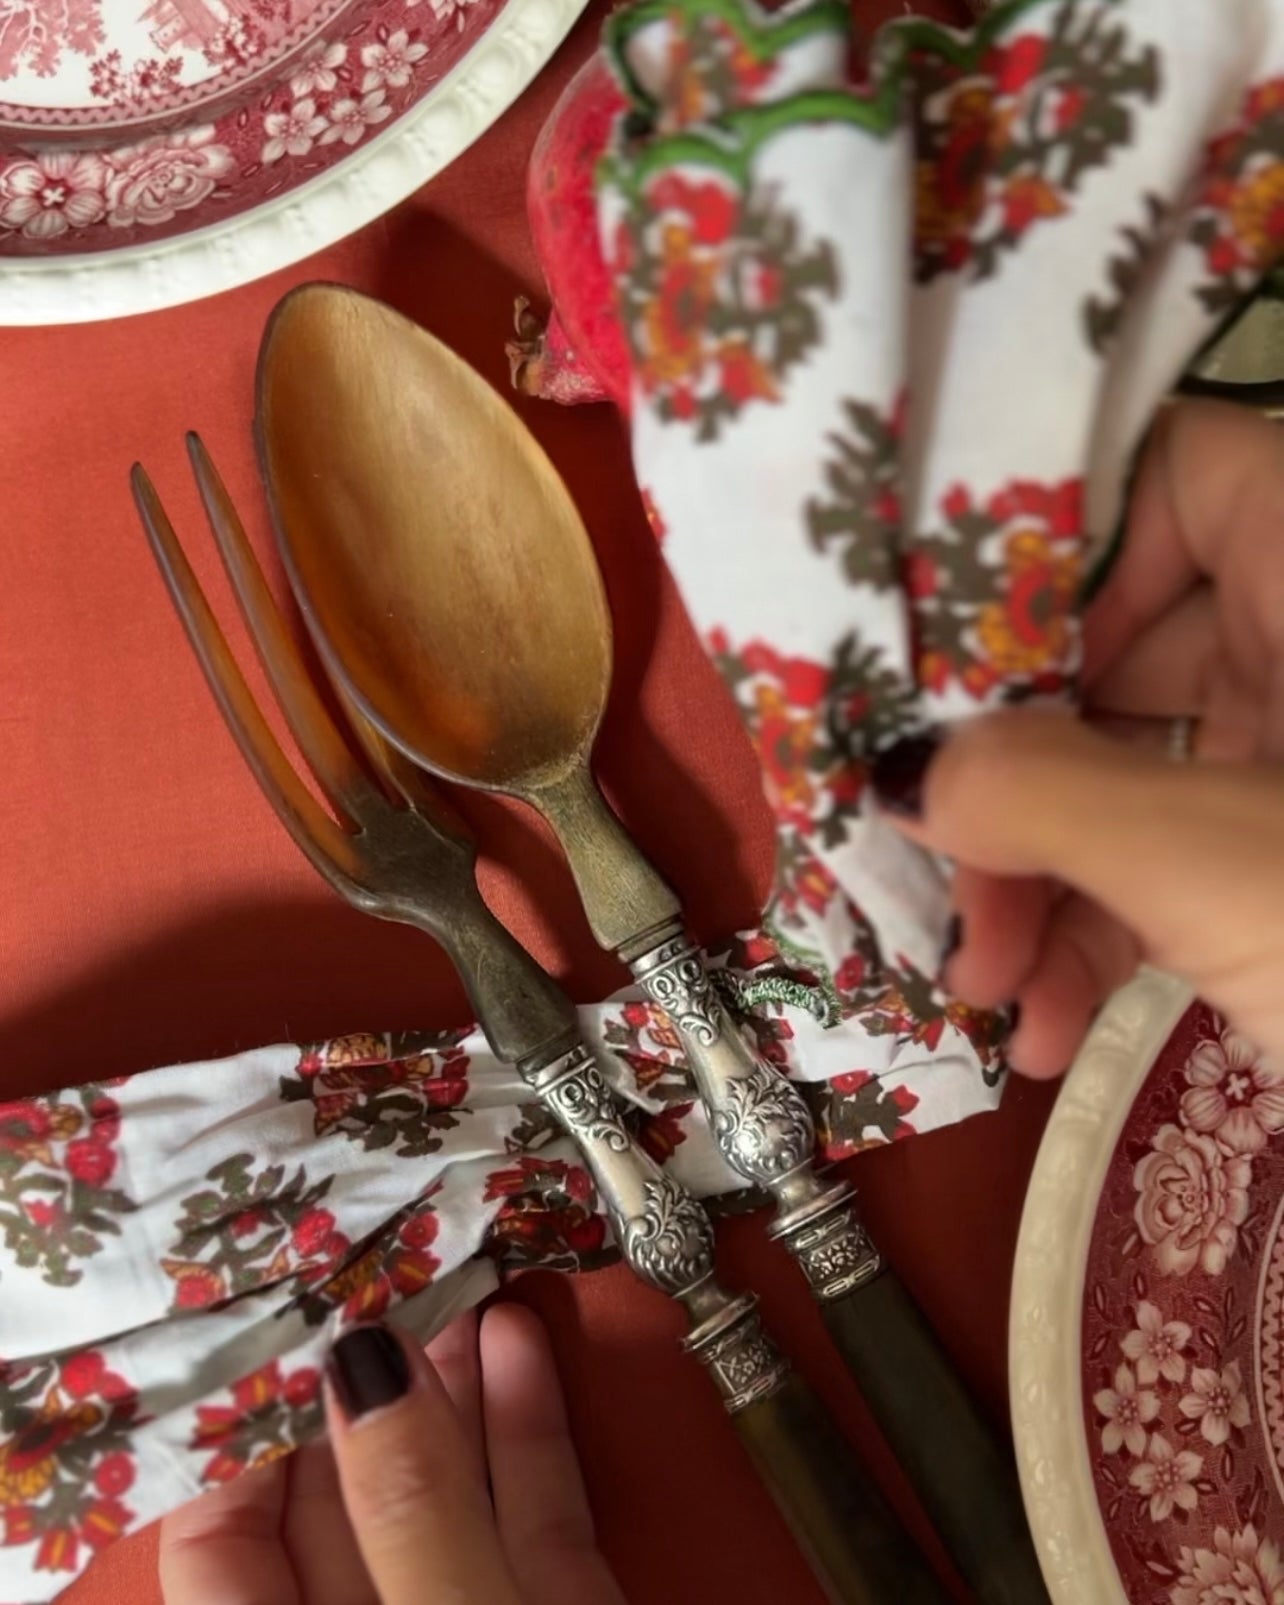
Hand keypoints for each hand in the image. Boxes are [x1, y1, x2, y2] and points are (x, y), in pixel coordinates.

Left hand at [160, 1305, 626, 1604]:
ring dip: (451, 1382)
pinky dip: (527, 1429)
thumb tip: (365, 1361)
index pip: (220, 1541)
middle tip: (375, 1263)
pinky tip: (521, 1336)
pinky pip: (532, 1517)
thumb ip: (411, 1510)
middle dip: (362, 1376)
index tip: (267, 1312)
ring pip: (445, 1494)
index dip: (240, 1426)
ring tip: (452, 1274)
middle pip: (340, 1500)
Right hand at [873, 400, 1283, 1071]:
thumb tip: (897, 769)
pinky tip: (1045, 1030)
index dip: (1050, 553)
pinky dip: (1103, 931)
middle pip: (1113, 650)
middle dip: (1008, 773)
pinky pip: (1168, 856)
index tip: (956, 665)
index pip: (1168, 477)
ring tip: (988, 987)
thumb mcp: (1221, 864)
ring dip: (1036, 877)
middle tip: (931, 862)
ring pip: (1126, 770)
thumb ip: (1038, 795)